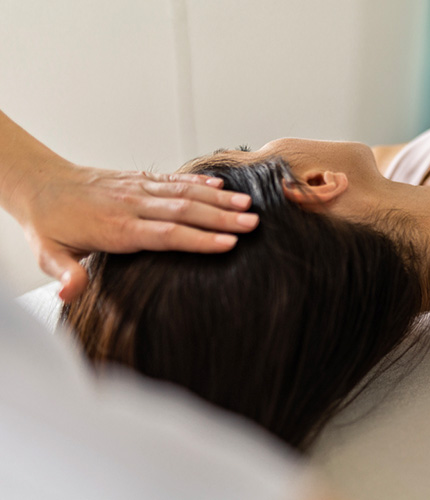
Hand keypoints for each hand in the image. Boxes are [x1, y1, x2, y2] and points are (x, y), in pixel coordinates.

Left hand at [12, 160, 258, 301]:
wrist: (39, 183)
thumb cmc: (48, 224)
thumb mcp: (47, 254)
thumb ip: (65, 274)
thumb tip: (71, 293)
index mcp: (116, 228)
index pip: (166, 234)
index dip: (199, 239)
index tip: (229, 244)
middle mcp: (132, 205)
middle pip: (184, 211)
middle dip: (222, 218)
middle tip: (253, 225)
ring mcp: (138, 189)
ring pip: (184, 193)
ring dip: (219, 199)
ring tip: (248, 206)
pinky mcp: (140, 179)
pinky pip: (174, 179)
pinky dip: (199, 182)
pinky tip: (221, 187)